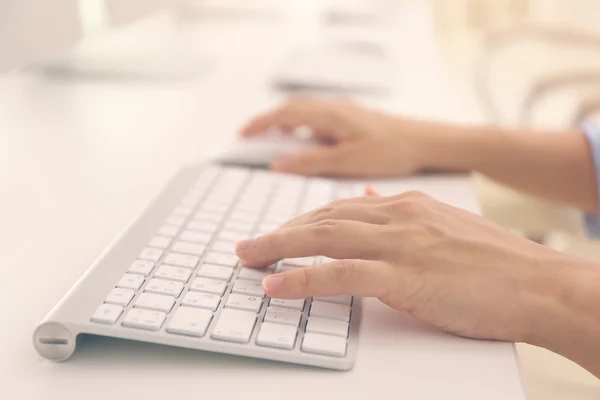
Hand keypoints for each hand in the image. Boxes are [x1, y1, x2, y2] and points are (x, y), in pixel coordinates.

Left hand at [236, 191, 572, 342]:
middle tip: (249, 245)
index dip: (303, 221)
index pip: (340, 208)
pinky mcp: (404, 275)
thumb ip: (403, 211)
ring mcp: (399, 243)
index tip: (280, 232)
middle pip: (322, 218)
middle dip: (280, 231)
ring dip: (278, 247)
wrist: (537, 282)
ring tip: (247, 258)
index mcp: (406, 205)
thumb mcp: (444, 224)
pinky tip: (275, 285)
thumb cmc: (494, 262)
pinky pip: (340, 274)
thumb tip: (372, 197)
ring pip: (324, 238)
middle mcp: (397, 216)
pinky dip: (302, 278)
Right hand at [240, 98, 447, 176]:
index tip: (242, 134)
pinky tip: (308, 142)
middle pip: (292, 110)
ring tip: (273, 140)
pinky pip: (319, 119)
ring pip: (306, 113)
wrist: (424, 142)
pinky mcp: (354, 120)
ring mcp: (345, 113)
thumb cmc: (391, 150)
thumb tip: (278, 163)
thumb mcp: (346, 161)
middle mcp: (334, 109)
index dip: (261, 124)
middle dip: (269, 122)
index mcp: (329, 116)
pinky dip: (304, 127)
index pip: (284, 114)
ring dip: (286, 123)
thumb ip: (310, 162)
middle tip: (251, 136)